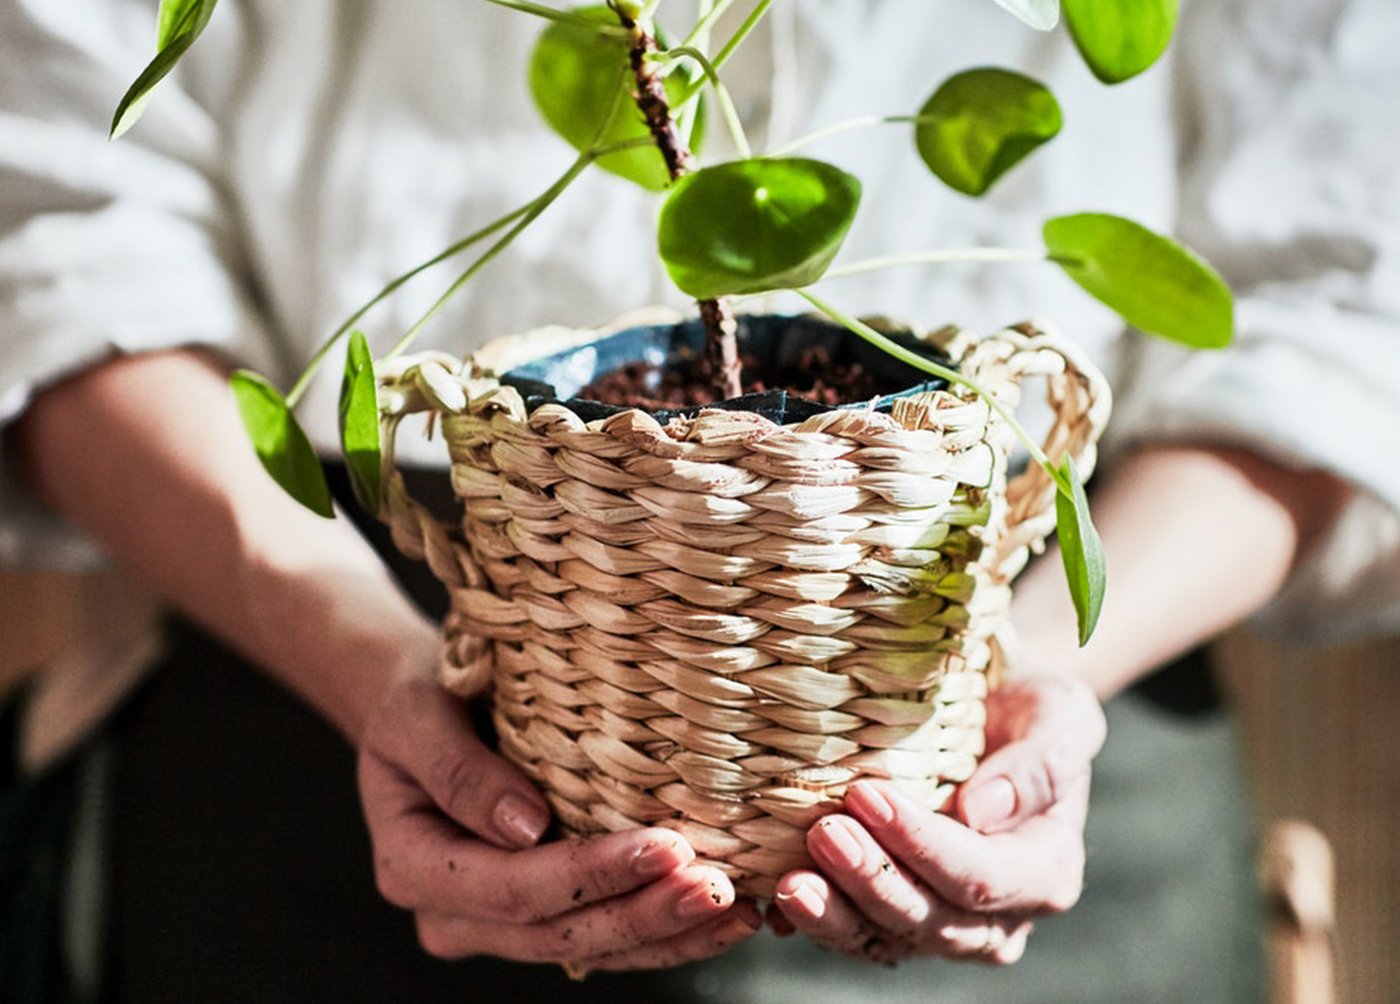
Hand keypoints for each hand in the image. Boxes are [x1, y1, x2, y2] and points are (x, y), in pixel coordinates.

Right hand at [358, 671, 760, 970]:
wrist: (420, 713)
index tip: (665, 847)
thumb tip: (527, 827)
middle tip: (716, 889)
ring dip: (666, 936)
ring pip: (586, 949)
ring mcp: (495, 926)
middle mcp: (453, 914)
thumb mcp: (417, 717)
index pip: (514, 889)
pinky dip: (661, 932)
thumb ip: (459, 772)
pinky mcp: (537, 915)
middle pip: (557, 934)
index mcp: (413, 868)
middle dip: (643, 915)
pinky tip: (718, 918)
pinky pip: (601, 937)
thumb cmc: (416, 701)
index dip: (591, 874)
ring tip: (734, 912)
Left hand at [771, 674, 1105, 964]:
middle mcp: (998, 917)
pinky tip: (774, 896)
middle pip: (930, 921)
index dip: (923, 845)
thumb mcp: (1057, 714)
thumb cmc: (1028, 709)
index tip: (868, 796)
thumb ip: (1039, 764)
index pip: (981, 877)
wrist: (993, 715)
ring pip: (886, 939)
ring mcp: (943, 924)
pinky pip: (855, 934)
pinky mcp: (896, 918)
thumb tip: (980, 814)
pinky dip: (816, 921)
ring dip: (835, 914)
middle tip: (824, 832)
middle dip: (872, 880)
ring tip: (790, 881)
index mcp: (1045, 872)